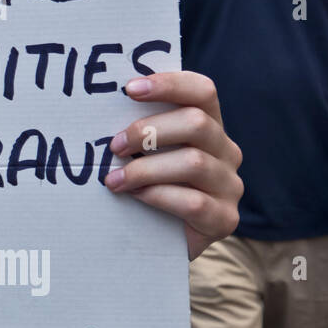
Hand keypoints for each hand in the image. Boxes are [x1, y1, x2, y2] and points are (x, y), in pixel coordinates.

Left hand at [104, 71, 242, 258]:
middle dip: (147, 131)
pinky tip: (136, 197)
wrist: (158, 242)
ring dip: (145, 169)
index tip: (129, 89)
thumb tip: (97, 110)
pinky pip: (193, 201)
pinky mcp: (224, 218)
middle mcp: (226, 151)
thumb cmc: (145, 186)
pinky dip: (158, 196)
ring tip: (113, 180)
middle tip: (113, 147)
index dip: (169, 84)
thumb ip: (138, 132)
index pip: (202, 91)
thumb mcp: (143, 154)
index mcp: (208, 126)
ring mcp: (230, 185)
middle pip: (196, 123)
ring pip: (194, 162)